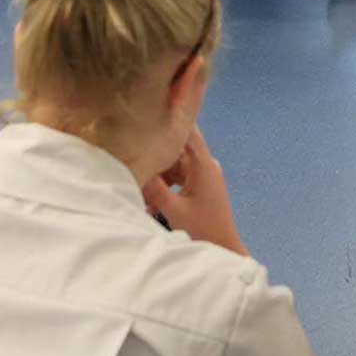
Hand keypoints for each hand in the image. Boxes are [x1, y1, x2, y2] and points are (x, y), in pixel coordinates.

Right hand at [142, 127, 243, 254]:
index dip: (171, 116)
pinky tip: (150, 205)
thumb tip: (133, 167)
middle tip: (132, 160)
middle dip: (154, 156)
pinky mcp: (198, 185)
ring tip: (141, 194)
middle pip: (175, 148)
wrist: (223, 249)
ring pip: (172, 164)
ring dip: (156, 176)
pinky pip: (176, 177)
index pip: (187, 130)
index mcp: (204, 165)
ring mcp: (202, 174)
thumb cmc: (204, 231)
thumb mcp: (174, 210)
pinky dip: (164, 186)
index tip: (153, 106)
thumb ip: (154, 188)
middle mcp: (205, 165)